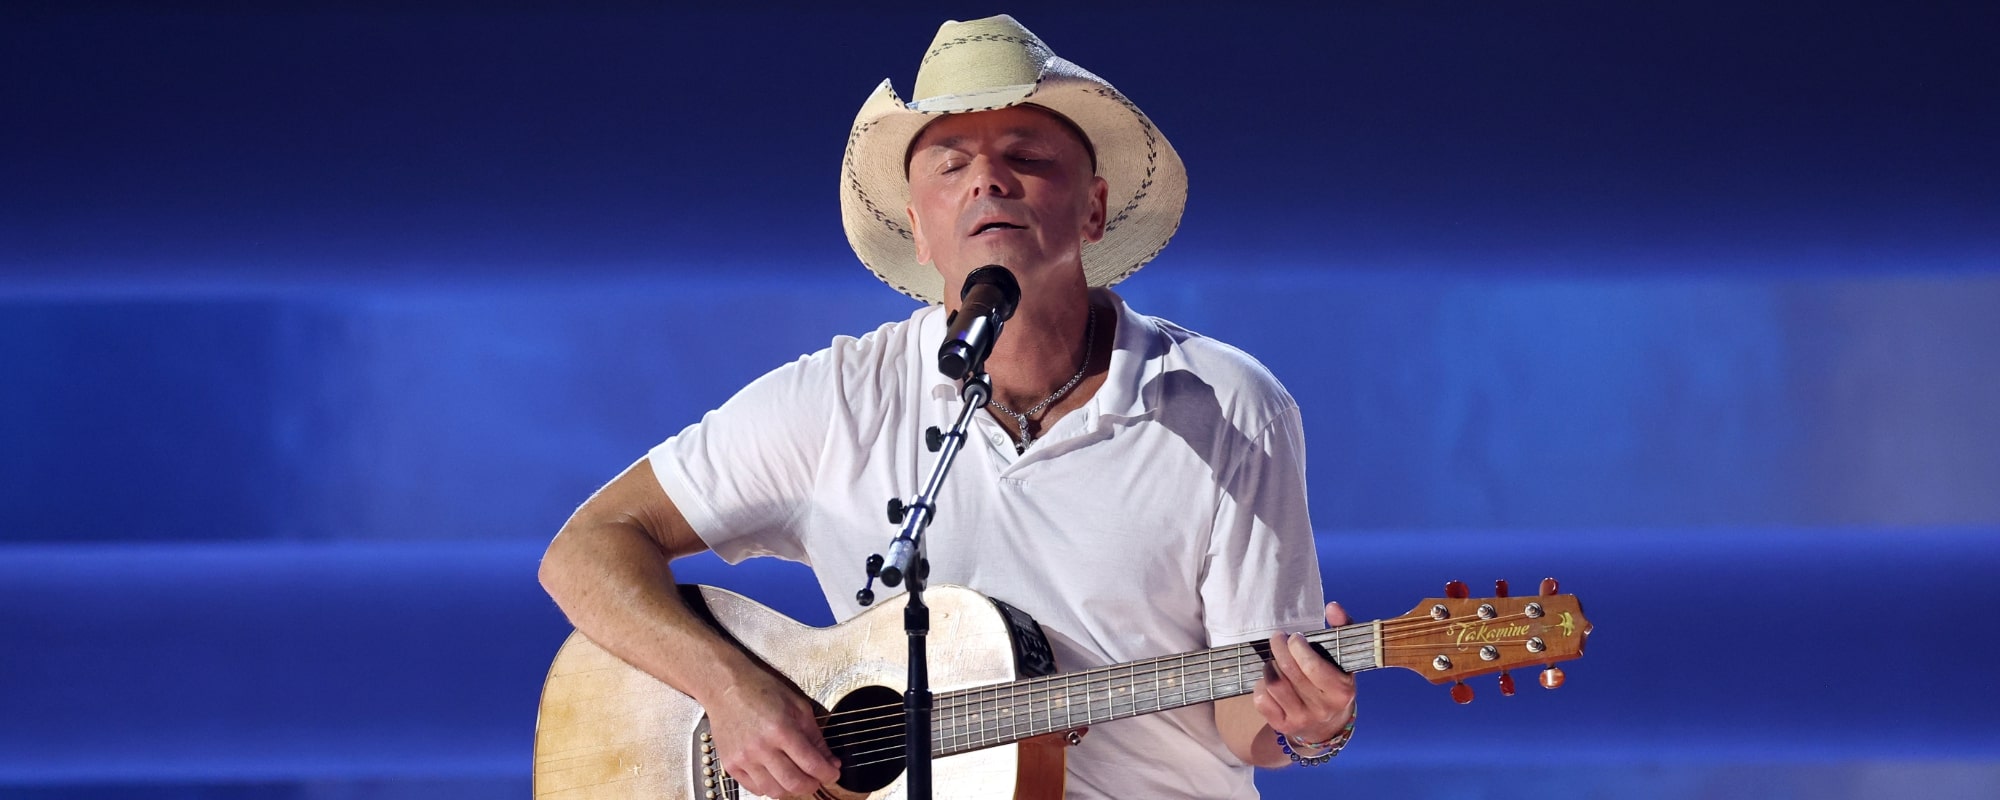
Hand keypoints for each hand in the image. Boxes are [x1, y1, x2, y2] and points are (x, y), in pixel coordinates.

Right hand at [704, 667, 840, 797]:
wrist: (725, 686)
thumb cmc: (761, 690)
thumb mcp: (798, 706)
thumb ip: (815, 737)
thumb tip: (830, 761)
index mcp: (781, 730)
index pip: (811, 764)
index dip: (828, 773)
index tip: (833, 773)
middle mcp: (761, 748)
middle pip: (794, 783)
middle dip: (812, 785)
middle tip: (817, 779)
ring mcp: (744, 759)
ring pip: (774, 791)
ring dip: (791, 789)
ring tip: (797, 777)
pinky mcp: (730, 765)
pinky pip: (755, 789)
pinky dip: (770, 787)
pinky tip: (776, 775)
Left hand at [1252, 601, 1357, 743]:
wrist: (1328, 725)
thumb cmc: (1334, 681)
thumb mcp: (1344, 658)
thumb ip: (1342, 628)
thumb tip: (1333, 607)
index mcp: (1341, 692)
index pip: (1312, 667)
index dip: (1298, 647)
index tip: (1295, 637)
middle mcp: (1322, 709)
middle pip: (1289, 672)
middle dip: (1279, 648)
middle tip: (1278, 639)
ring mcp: (1301, 719)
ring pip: (1273, 684)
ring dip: (1269, 666)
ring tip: (1274, 659)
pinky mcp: (1282, 726)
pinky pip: (1262, 700)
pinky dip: (1260, 685)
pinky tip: (1270, 679)